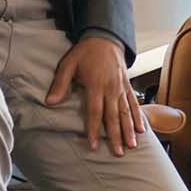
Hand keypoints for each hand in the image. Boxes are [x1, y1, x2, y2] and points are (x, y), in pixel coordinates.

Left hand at [45, 35, 142, 154]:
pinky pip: (134, 104)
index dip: (94, 130)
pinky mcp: (127, 86)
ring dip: (129, 130)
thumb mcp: (68, 65)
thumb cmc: (85, 53)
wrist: (105, 38)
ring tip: (132, 145)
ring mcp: (121, 87)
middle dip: (116, 136)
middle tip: (119, 152)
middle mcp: (111, 88)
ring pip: (126, 112)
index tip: (93, 145)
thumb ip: (60, 84)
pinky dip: (138, 117)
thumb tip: (49, 102)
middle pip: (114, 116)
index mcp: (96, 85)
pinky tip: (141, 129)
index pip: (95, 112)